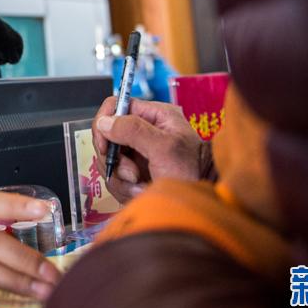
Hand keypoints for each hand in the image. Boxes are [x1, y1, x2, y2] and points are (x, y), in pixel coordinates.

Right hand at [91, 96, 207, 202]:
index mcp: (153, 115)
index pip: (115, 107)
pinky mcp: (133, 172)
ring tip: (141, 185)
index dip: (104, 124)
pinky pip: (115, 178)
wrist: (202, 200)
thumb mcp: (164, 147)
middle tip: (132, 173)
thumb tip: (105, 122)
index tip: (105, 146)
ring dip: (121, 178)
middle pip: (106, 137)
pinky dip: (125, 188)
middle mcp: (142, 131)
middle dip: (115, 159)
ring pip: (108, 161)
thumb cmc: (193, 171)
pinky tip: (142, 191)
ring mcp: (137, 153)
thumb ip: (134, 131)